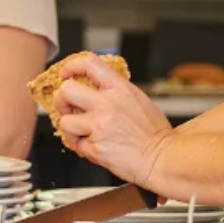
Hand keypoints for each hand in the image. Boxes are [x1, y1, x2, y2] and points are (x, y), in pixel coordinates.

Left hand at [54, 53, 173, 187]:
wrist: (162, 158)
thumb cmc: (154, 132)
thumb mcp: (138, 99)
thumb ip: (115, 90)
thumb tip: (96, 85)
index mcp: (119, 88)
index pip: (89, 64)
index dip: (72, 66)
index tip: (67, 73)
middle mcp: (106, 105)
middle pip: (66, 90)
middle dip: (61, 99)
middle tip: (67, 106)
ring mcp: (99, 127)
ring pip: (64, 121)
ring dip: (70, 128)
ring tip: (81, 131)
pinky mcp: (95, 148)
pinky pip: (77, 145)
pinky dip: (83, 147)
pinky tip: (96, 146)